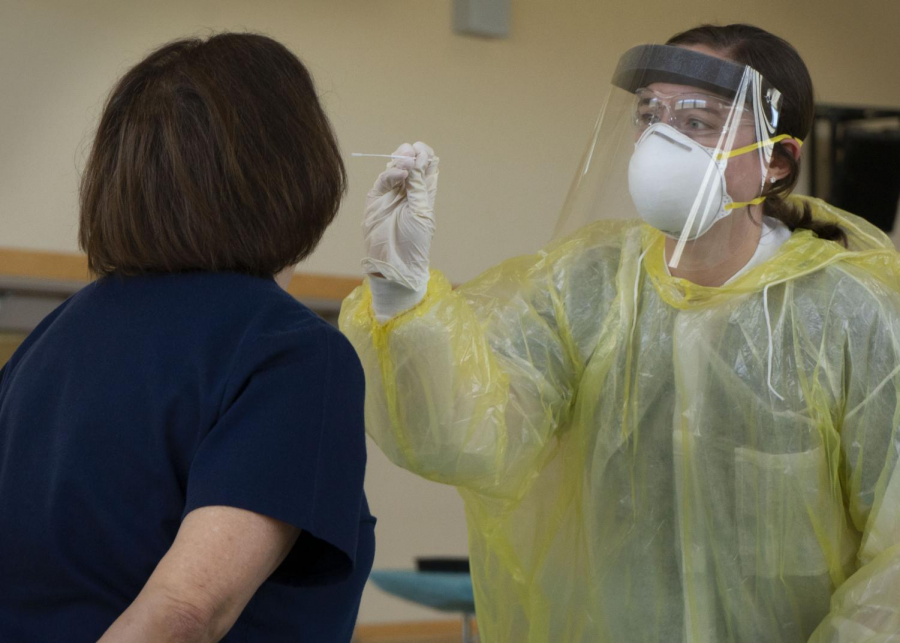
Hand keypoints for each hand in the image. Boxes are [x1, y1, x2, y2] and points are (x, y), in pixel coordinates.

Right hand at [361, 142, 437, 290]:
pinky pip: (383, 180)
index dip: (425, 155)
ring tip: (406, 160)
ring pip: (395, 167)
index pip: (427, 166)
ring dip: (401, 160)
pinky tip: (400, 173)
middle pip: (410, 162)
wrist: (394, 262)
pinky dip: (391, 173)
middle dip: (412, 154)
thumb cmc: (414, 242)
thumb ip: (418, 187)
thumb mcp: (421, 212)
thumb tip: (417, 160)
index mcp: (424, 193)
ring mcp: (391, 193)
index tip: (423, 153)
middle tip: (413, 152)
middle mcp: (408, 190)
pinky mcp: (376, 197)